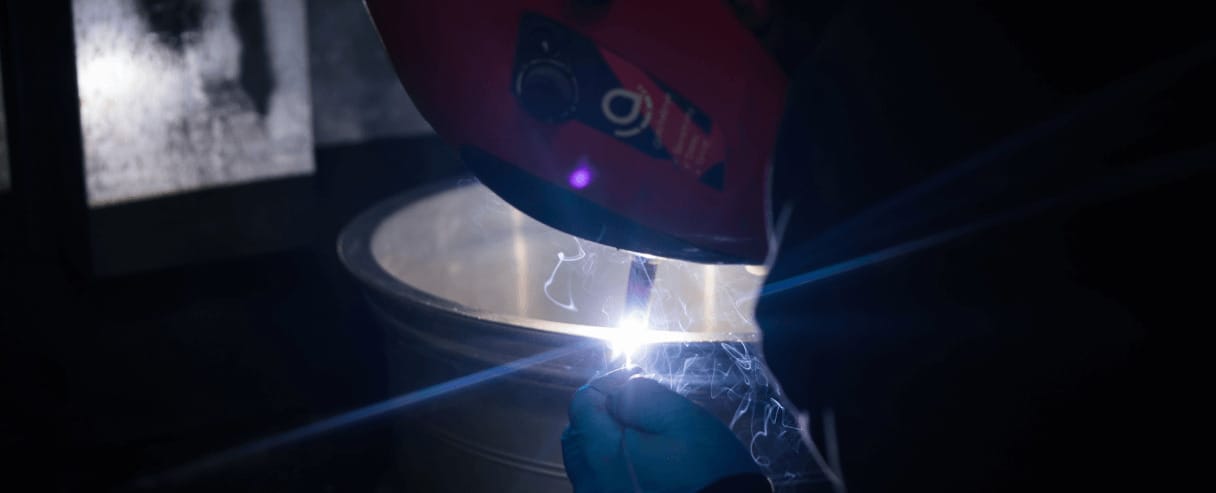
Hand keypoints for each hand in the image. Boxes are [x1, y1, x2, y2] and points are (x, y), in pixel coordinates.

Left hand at [561, 369, 762, 492]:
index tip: (637, 376)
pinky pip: (598, 481)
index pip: (583, 402)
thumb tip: (617, 391)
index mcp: (600, 455)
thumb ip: (640, 394)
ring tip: (640, 432)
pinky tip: (640, 461)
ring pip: (585, 459)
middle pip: (578, 433)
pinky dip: (610, 464)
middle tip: (637, 404)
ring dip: (603, 438)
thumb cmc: (707, 470)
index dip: (608, 381)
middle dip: (601, 410)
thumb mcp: (681, 418)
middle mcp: (590, 484)